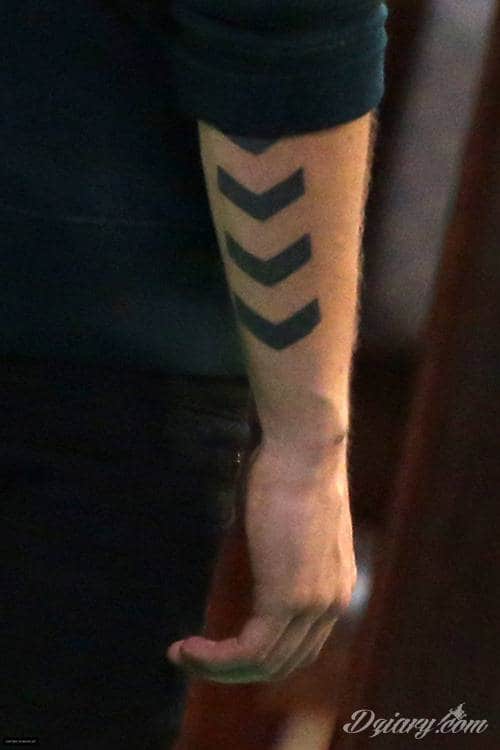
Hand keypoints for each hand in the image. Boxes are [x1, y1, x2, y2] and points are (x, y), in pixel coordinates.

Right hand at [166, 439, 356, 682]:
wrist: (303, 447)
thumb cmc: (287, 469)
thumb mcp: (284, 522)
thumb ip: (276, 551)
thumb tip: (255, 554)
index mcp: (334, 585)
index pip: (299, 645)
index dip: (256, 655)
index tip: (216, 646)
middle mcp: (332, 603)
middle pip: (284, 663)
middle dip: (234, 671)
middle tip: (193, 658)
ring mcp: (313, 604)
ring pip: (265, 665)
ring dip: (218, 669)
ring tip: (182, 656)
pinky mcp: (288, 599)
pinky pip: (250, 652)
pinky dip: (216, 660)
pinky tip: (188, 648)